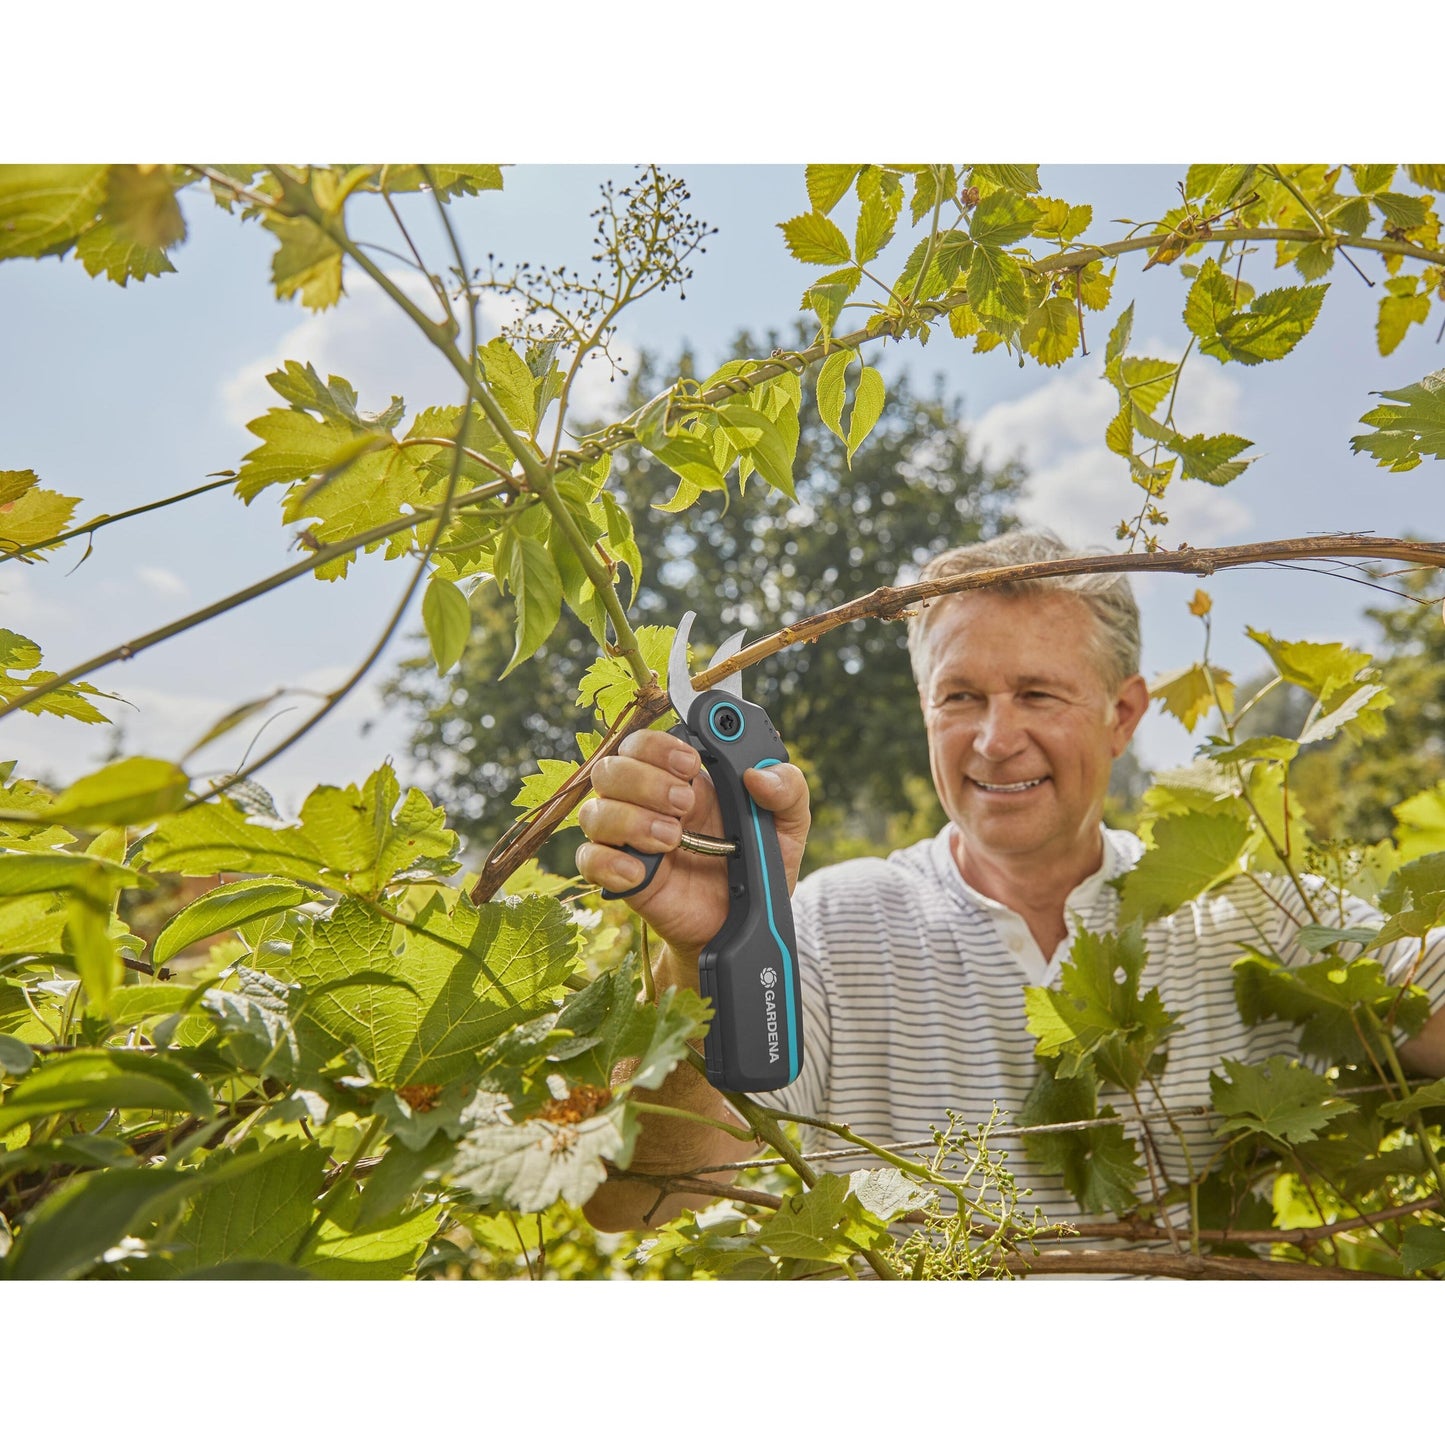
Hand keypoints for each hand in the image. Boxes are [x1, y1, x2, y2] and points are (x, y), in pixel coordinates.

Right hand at [576, 728, 810, 962]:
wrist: (746, 923)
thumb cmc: (759, 866)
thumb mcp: (788, 825)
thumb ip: (789, 789)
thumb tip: (759, 775)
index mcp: (684, 779)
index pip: (646, 742)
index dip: (659, 745)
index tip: (691, 763)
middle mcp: (649, 802)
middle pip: (612, 767)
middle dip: (645, 780)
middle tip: (685, 804)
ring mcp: (632, 839)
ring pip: (594, 811)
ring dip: (630, 819)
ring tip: (672, 839)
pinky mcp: (623, 876)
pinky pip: (588, 859)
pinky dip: (608, 862)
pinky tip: (640, 872)